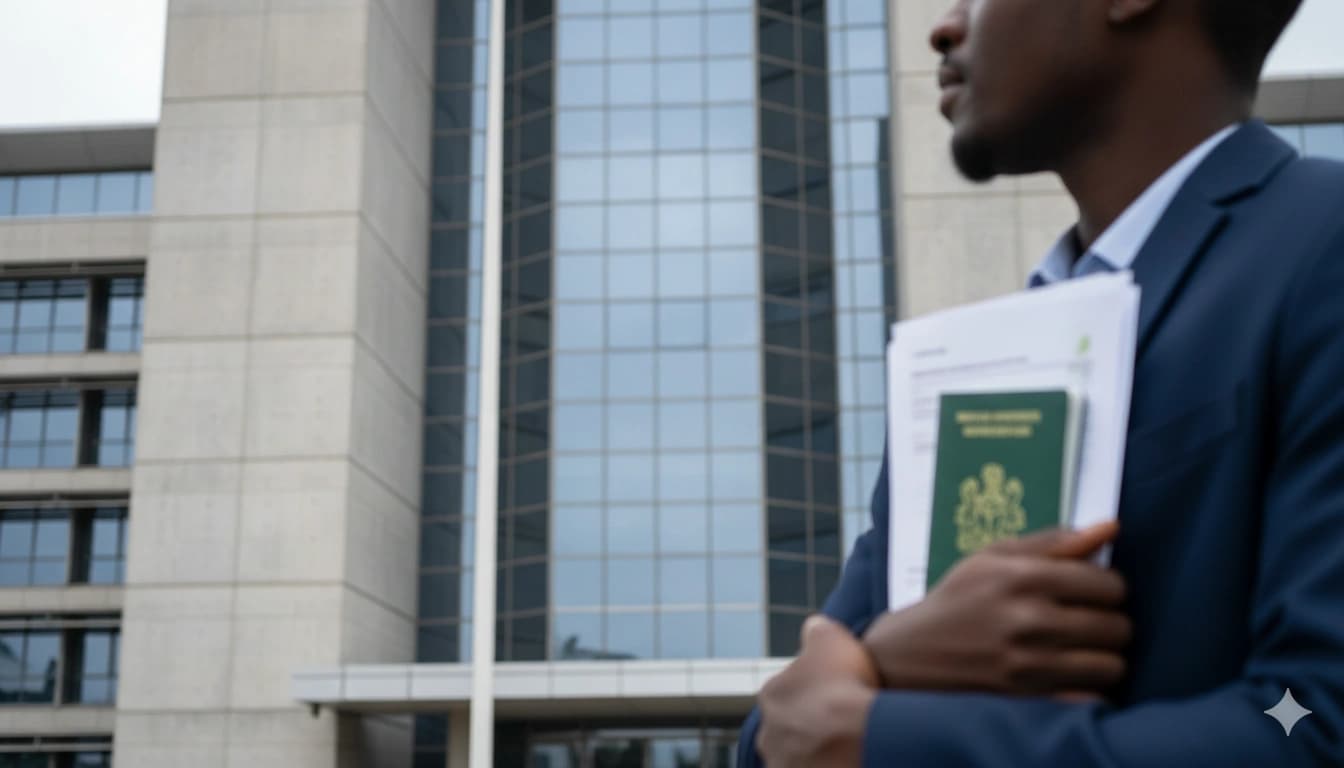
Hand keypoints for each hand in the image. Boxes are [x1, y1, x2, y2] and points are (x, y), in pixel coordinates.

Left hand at [757, 616, 878, 767]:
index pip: (788, 690)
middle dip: (810, 725)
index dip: (815, 690)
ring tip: (847, 745)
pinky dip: (826, 765)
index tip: (838, 692)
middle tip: (842, 722)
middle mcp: (769, 732)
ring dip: (817, 750)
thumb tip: (813, 626)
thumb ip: (817, 630)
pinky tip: (846, 759)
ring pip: (799, 754)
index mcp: (771, 695)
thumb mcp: (832, 638)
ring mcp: (783, 763)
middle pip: (790, 726)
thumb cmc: (846, 685)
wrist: (863, 734)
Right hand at [863, 522, 1130, 698]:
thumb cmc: (959, 598)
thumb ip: (1054, 542)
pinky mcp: (1028, 700)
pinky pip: (1092, 698)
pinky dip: (1089, 689)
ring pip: (1112, 665)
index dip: (1108, 588)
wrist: (912, 653)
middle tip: (1084, 623)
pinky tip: (1070, 676)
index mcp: (1023, 577)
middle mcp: (1030, 621)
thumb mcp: (994, 558)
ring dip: (1103, 658)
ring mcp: (1030, 665)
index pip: (1110, 585)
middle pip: (1118, 627)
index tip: (1091, 593)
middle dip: (1109, 623)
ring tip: (1081, 650)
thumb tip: (1112, 527)